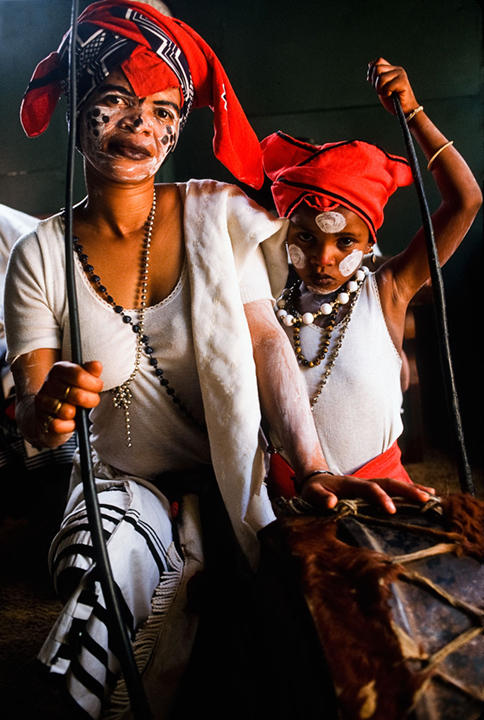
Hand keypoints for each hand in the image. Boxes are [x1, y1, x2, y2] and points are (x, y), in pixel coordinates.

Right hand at [34, 360, 102, 438]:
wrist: (47, 413)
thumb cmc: (69, 394)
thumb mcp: (81, 379)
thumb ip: (90, 372)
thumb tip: (97, 365)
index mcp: (59, 370)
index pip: (78, 375)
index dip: (94, 384)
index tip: (98, 387)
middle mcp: (49, 384)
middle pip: (77, 396)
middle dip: (91, 401)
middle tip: (91, 401)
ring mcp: (43, 402)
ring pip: (68, 412)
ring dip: (78, 414)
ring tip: (77, 411)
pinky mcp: (42, 420)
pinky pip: (60, 425)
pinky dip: (69, 426)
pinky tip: (70, 421)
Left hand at [300, 472, 434, 513]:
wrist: (317, 480)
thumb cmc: (314, 490)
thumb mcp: (312, 493)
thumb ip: (320, 498)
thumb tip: (332, 503)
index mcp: (351, 484)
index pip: (369, 489)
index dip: (380, 498)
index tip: (392, 511)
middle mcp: (364, 482)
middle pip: (389, 484)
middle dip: (407, 491)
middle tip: (424, 500)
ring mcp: (371, 485)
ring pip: (395, 485)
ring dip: (413, 489)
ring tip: (431, 497)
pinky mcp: (375, 490)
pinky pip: (394, 490)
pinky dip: (410, 491)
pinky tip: (426, 496)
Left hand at [367, 57, 418, 115]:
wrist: (405, 110)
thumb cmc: (393, 100)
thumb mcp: (381, 87)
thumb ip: (376, 76)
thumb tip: (370, 65)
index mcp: (392, 69)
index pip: (378, 61)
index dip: (372, 73)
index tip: (374, 83)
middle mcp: (397, 69)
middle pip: (377, 68)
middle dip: (375, 83)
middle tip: (382, 90)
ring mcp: (401, 75)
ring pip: (381, 78)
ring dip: (380, 89)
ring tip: (386, 93)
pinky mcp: (403, 82)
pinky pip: (387, 86)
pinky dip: (386, 93)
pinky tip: (391, 95)